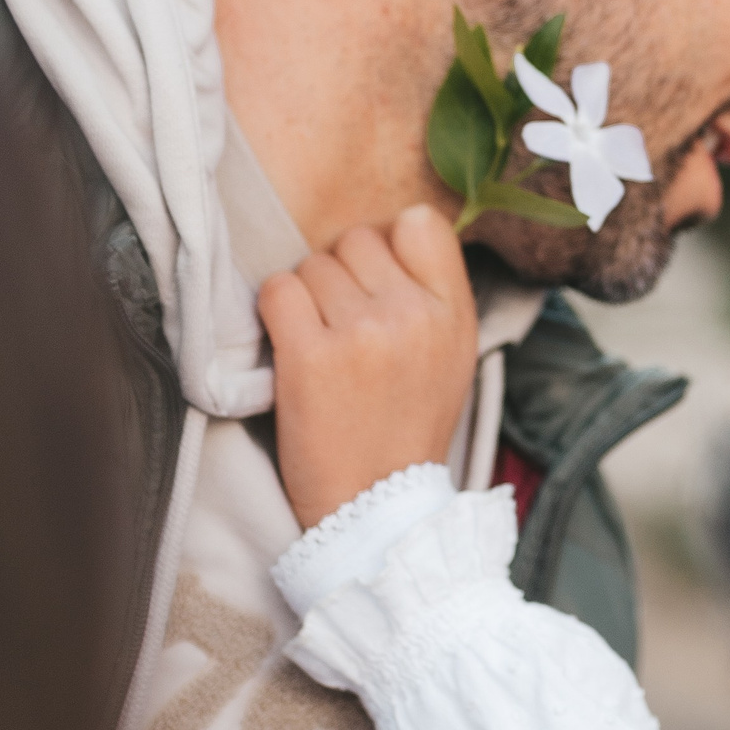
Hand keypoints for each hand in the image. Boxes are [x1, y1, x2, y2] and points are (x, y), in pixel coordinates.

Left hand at [258, 205, 477, 528]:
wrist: (375, 506)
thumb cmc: (405, 428)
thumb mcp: (452, 357)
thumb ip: (433, 294)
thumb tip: (391, 232)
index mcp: (454, 313)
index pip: (419, 223)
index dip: (387, 245)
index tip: (375, 281)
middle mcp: (412, 314)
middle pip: (355, 240)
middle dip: (340, 274)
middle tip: (340, 324)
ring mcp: (361, 333)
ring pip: (312, 264)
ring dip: (306, 298)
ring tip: (319, 345)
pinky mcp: (310, 355)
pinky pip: (278, 291)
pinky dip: (275, 313)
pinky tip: (290, 347)